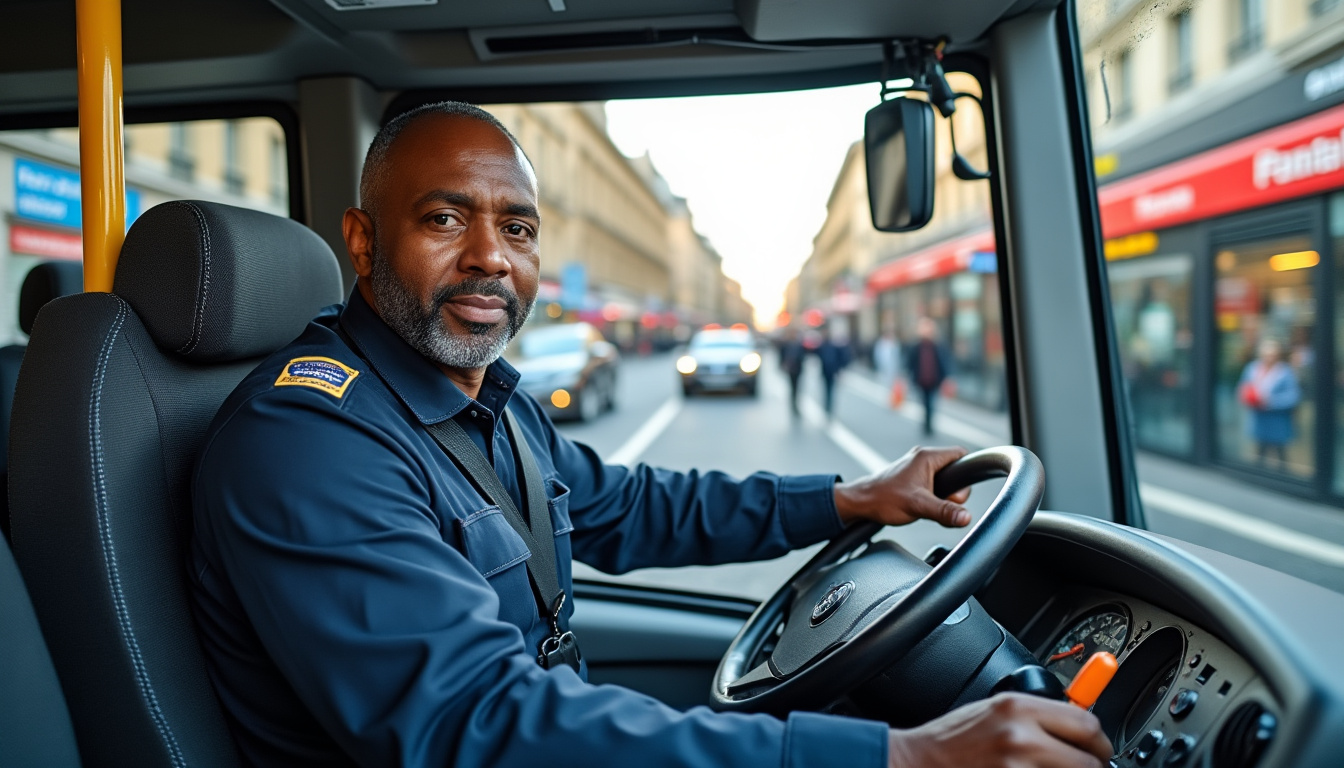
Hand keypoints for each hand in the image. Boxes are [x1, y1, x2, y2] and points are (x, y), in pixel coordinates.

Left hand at [834, 446, 971, 527]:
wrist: (861, 503)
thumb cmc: (884, 499)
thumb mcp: (919, 506)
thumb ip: (944, 511)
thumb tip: (966, 517)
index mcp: (927, 457)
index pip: (961, 454)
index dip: (966, 473)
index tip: (957, 492)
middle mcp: (923, 458)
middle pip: (955, 469)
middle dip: (955, 489)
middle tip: (941, 502)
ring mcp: (917, 467)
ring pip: (945, 478)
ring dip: (943, 494)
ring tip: (928, 504)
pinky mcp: (912, 477)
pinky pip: (933, 483)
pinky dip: (934, 495)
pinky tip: (924, 505)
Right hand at [888, 693, 1112, 767]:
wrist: (918, 763)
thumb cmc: (953, 739)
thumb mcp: (996, 711)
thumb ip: (1038, 716)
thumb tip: (1080, 727)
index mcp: (1017, 708)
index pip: (1086, 724)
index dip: (1100, 742)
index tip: (1100, 749)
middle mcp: (1020, 738)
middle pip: (1088, 762)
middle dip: (1093, 767)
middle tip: (1088, 767)